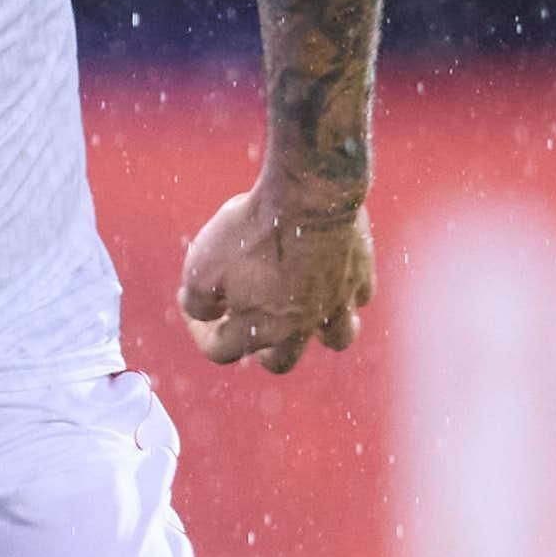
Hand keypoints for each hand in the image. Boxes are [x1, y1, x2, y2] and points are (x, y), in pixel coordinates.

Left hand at [180, 182, 374, 375]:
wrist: (309, 195)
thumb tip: (203, 312)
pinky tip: (331, 278)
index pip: (222, 351)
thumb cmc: (252, 231)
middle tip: (252, 330)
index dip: (200, 333)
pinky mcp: (360, 274)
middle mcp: (302, 325)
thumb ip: (196, 301)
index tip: (194, 310)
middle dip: (263, 351)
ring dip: (319, 335)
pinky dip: (346, 295)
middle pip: (282, 361)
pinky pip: (358, 297)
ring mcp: (337, 302)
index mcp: (260, 329)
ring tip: (304, 320)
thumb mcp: (200, 268)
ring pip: (337, 339)